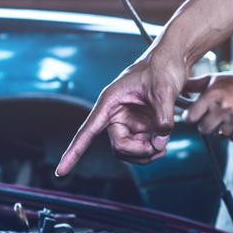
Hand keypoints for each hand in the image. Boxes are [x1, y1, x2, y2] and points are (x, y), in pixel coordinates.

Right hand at [55, 50, 186, 173]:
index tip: (60, 172)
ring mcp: (127, 121)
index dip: (74, 153)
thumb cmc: (162, 68)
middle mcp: (115, 114)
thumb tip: (159, 144)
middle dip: (138, 152)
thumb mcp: (164, 90)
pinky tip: (163, 143)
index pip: (87, 131)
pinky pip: (139, 147)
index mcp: (110, 102)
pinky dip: (151, 150)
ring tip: (163, 146)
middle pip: (118, 146)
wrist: (172, 61)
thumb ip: (163, 117)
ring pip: (127, 151)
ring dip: (145, 154)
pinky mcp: (139, 125)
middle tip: (160, 148)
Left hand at [182, 74, 232, 140]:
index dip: (190, 118)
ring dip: (223, 129)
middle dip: (207, 125)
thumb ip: (194, 85)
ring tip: (228, 117)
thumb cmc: (232, 84)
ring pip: (220, 135)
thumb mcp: (212, 80)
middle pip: (204, 129)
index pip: (191, 117)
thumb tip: (176, 87)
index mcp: (212, 95)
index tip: (193, 116)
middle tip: (214, 117)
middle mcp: (223, 107)